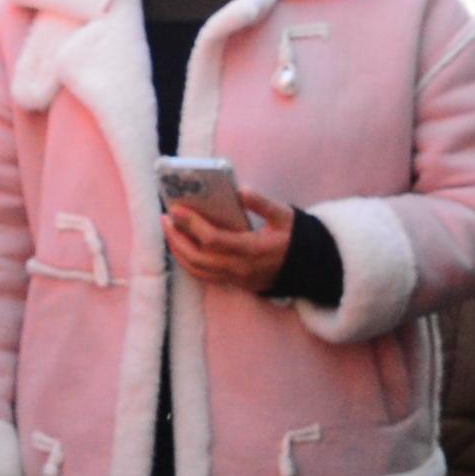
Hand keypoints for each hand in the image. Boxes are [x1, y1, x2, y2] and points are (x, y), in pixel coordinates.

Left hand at [159, 183, 297, 292]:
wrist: (308, 269)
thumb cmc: (295, 238)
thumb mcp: (284, 216)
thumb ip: (262, 204)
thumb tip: (241, 191)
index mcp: (251, 249)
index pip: (212, 239)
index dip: (191, 225)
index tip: (176, 210)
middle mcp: (239, 268)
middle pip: (197, 257)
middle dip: (177, 238)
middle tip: (166, 219)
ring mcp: (235, 278)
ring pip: (197, 270)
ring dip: (179, 251)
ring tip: (170, 231)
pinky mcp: (234, 284)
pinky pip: (204, 276)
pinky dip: (188, 262)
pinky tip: (183, 247)